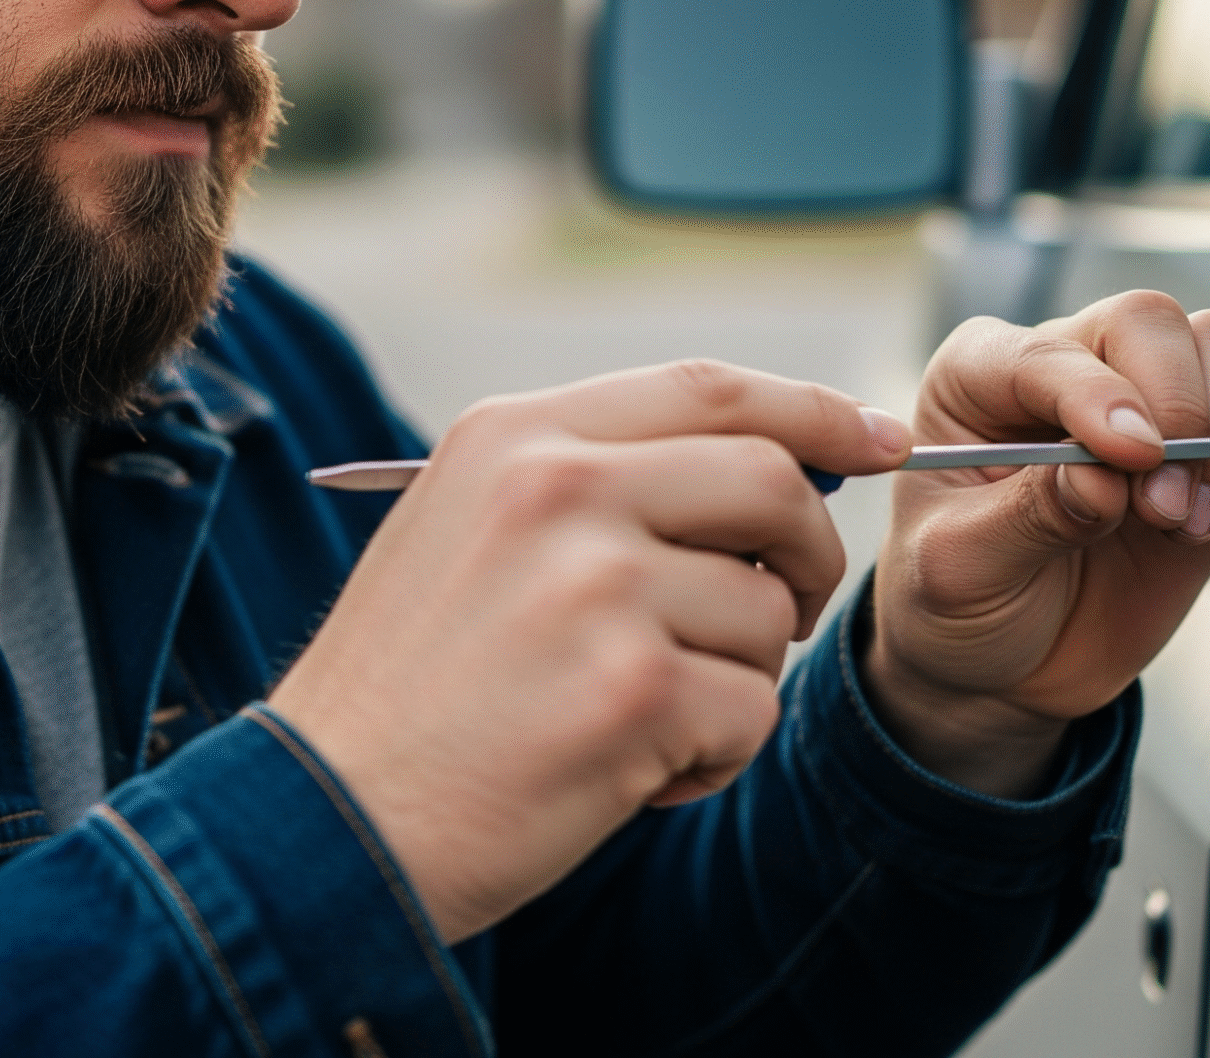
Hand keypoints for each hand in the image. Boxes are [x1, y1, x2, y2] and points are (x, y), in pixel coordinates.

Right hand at [267, 361, 913, 943]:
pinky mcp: (632, 689)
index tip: (882, 437)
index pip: (709, 388)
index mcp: (515, 435)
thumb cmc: (409, 691)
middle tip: (777, 613)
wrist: (326, 821)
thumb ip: (596, 480)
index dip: (814, 409)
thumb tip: (774, 464)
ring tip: (636, 721)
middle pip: (770, 483)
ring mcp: (596, 585)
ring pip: (765, 613)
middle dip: (804, 555)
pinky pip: (752, 711)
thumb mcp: (468, 531)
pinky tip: (628, 774)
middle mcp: (556, 488)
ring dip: (732, 681)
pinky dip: (711, 758)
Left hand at [866, 292, 1209, 797]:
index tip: (1131, 459)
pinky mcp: (1206, 450)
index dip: (1098, 396)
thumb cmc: (955, 599)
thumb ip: (1024, 518)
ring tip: (1185, 518)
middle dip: (1174, 409)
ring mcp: (1143, 403)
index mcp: (979, 377)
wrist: (1005, 663)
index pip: (1048, 352)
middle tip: (1159, 506)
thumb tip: (1102, 479)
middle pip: (1147, 324)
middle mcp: (1064, 368)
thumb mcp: (957, 570)